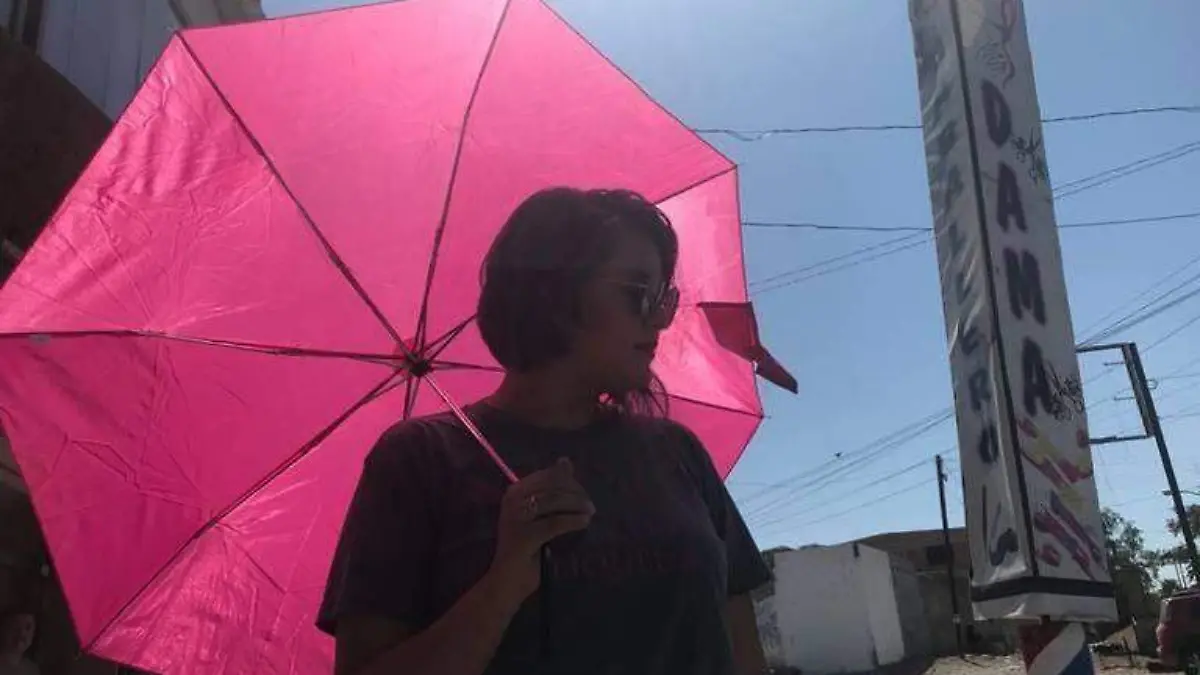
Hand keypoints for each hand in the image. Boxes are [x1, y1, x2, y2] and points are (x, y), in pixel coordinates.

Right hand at [486, 458, 593, 603]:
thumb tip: (565, 461)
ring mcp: (516, 518)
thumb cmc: (526, 549)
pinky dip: (573, 521)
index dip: (570, 481)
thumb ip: (551, 489)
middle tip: (590, 505)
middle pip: (553, 487)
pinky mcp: (523, 536)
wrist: (506, 582)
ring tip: (590, 513)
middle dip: (576, 494)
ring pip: (555, 502)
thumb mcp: (539, 514)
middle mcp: (512, 500)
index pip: (549, 475)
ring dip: (577, 506)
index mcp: (514, 491)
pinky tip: (584, 523)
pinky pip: (555, 523)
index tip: (583, 493)